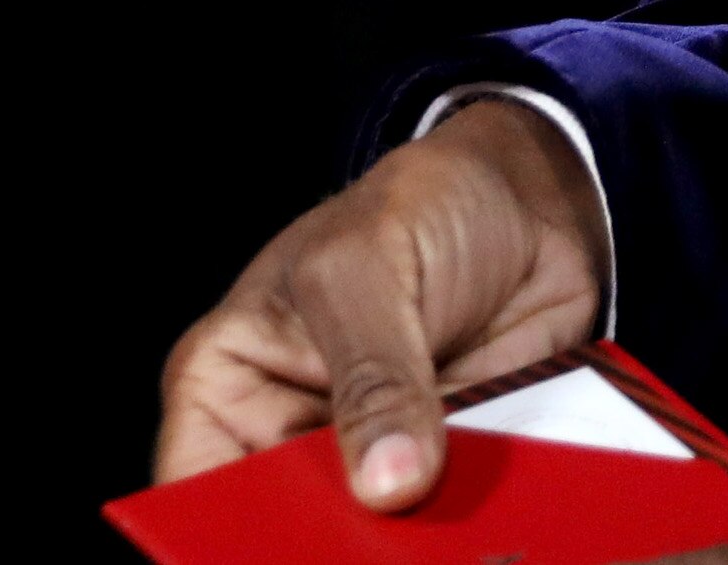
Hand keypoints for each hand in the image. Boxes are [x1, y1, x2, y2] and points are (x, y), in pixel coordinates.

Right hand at [154, 97, 611, 507]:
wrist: (528, 196)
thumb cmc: (418, 204)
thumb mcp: (365, 268)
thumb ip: (372, 377)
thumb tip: (387, 483)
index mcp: (228, 382)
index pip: (200, 486)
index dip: (232, 527)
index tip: (299, 538)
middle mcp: (290, 434)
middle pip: (287, 527)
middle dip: (335, 538)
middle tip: (388, 528)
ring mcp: (372, 457)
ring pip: (373, 534)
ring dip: (412, 535)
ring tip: (442, 518)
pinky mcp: (447, 466)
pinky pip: (452, 518)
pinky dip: (472, 521)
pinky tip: (491, 512)